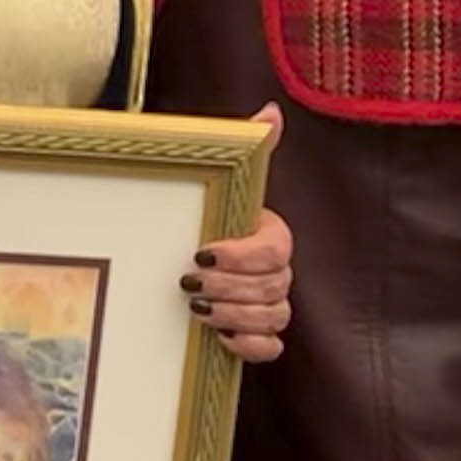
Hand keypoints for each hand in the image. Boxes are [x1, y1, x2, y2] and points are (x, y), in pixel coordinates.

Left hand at [181, 110, 292, 362]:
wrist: (183, 254)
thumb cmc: (206, 216)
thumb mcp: (221, 183)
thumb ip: (249, 149)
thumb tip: (269, 112)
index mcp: (271, 235)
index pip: (276, 249)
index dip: (243, 255)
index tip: (202, 251)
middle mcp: (277, 272)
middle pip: (274, 286)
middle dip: (230, 286)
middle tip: (190, 283)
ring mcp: (271, 305)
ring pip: (275, 317)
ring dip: (235, 314)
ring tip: (197, 307)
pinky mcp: (257, 334)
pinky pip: (272, 348)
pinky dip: (251, 346)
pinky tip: (221, 336)